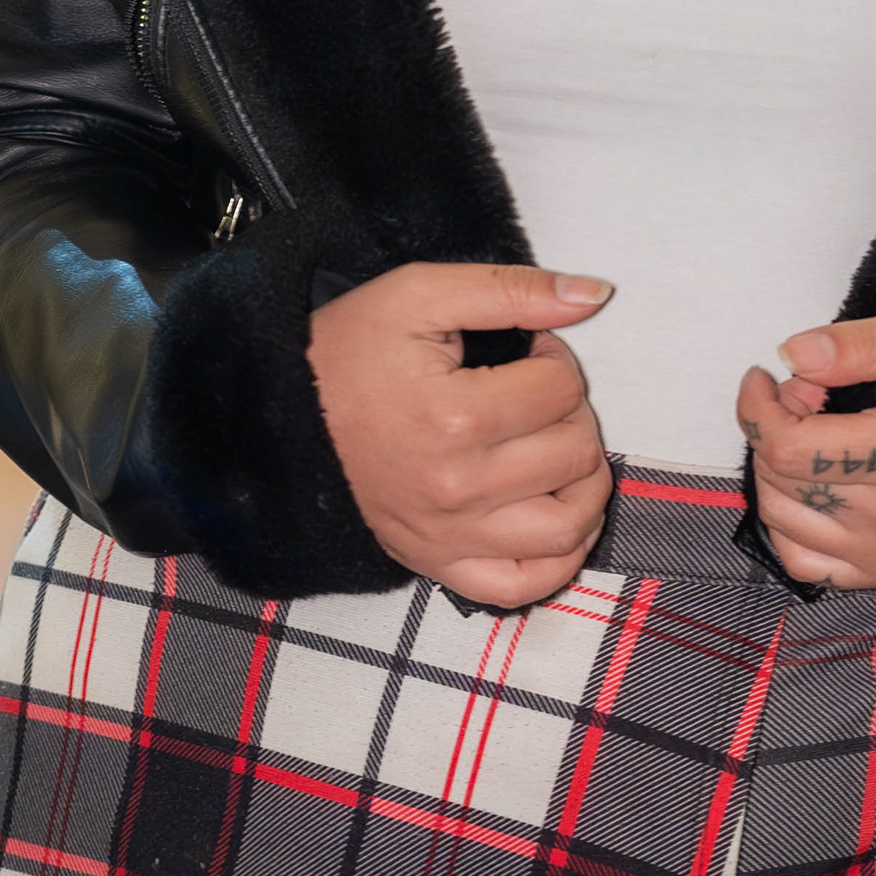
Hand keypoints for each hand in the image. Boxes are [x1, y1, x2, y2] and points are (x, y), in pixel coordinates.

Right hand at [308, 262, 614, 607]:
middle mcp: (458, 490)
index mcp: (455, 418)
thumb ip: (513, 289)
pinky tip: (559, 510)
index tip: (527, 349)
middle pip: (575, 453)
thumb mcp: (421, 294)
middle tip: (537, 389)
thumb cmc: (348, 352)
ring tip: (558, 443)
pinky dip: (562, 556)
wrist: (281, 416)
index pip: (562, 391)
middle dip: (572, 409)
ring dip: (585, 480)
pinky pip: (526, 586)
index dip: (556, 356)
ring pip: (570, 527)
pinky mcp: (441, 566)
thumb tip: (594, 294)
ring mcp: (450, 538)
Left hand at [737, 305, 875, 592]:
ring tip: (809, 434)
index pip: (788, 449)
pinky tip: (812, 486)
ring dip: (775, 474)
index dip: (758, 407)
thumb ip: (861, 343)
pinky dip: (792, 527)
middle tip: (803, 394)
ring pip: (784, 527)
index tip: (767, 375)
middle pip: (779, 485)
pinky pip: (811, 567)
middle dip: (769, 430)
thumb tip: (794, 354)